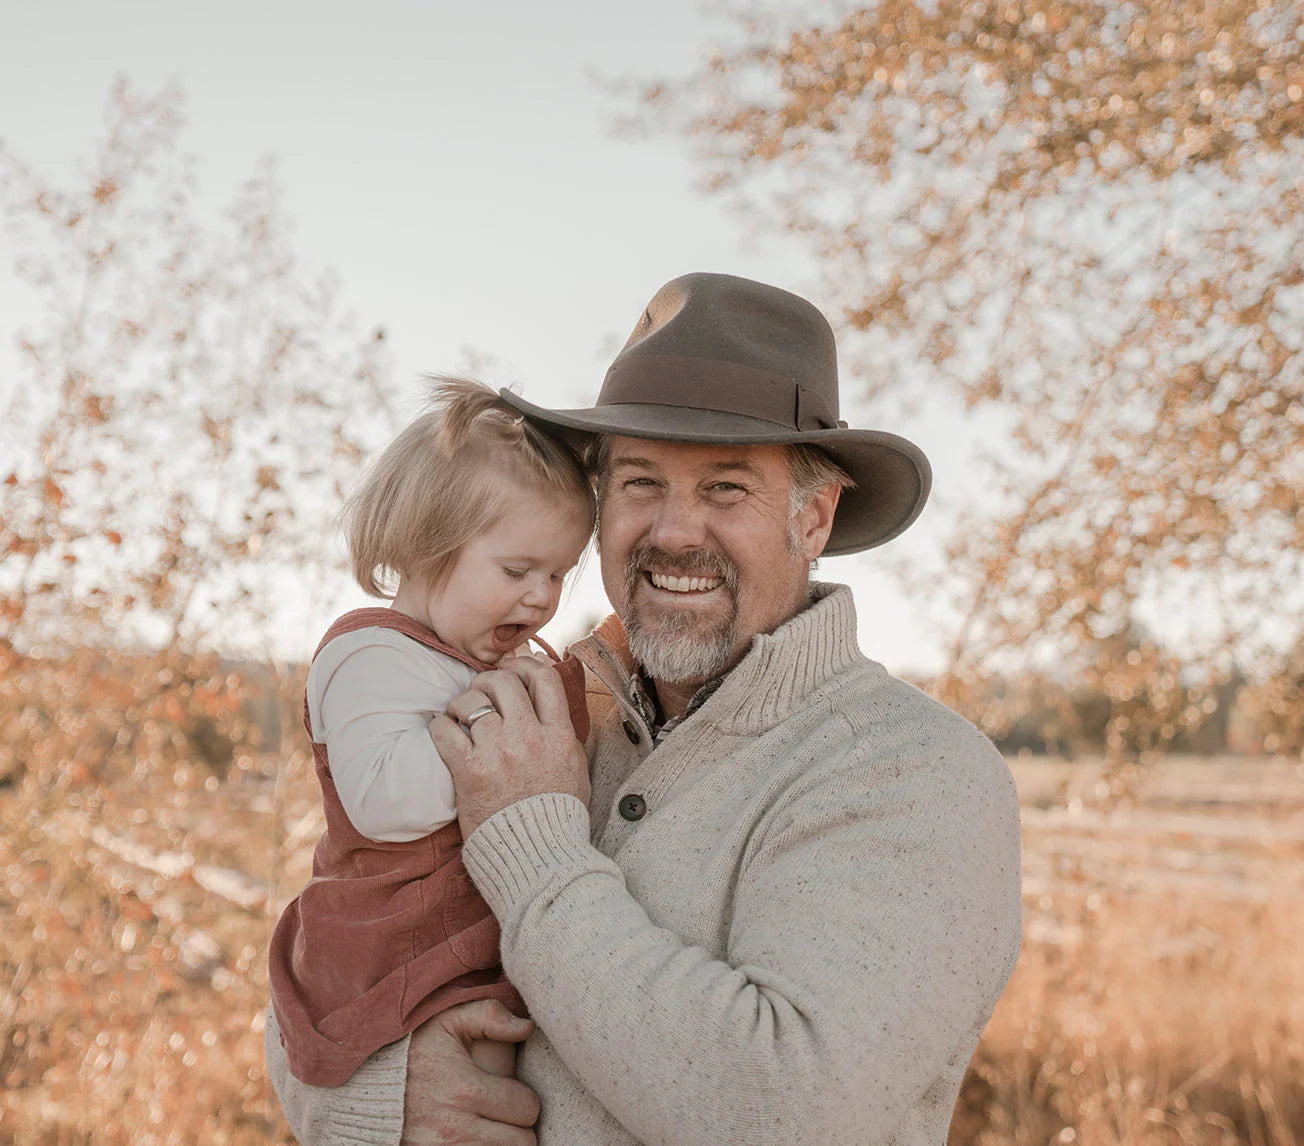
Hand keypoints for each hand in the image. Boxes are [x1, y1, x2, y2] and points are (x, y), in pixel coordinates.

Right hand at [400, 1000, 538, 1144]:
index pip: (526, 1107)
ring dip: (504, 1143)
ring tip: (493, 1127)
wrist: (366, 1087)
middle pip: (521, 1141)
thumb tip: (527, 1026)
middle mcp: (455, 1128)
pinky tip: (478, 1137)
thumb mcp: (447, 1021)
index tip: (513, 1093)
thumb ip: (489, 1015)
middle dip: (519, 1126)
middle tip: (506, 1113)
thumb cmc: (412, 1051)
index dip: (525, 1100)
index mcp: (465, 1089)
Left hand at [431, 657, 589, 838]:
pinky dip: (441, 726)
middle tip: (480, 693)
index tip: (513, 669)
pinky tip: (445, 734)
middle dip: (487, 681)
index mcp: (559, 735)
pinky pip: (445, 729)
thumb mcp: (575, 768)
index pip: (543, 678)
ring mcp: (498, 753)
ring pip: (471, 701)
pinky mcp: (469, 771)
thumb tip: (549, 699)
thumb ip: (562, 732)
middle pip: (503, 682)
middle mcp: (529, 738)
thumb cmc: (557, 816)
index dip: (525, 664)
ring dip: (461, 703)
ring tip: (460, 716)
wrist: (538, 858)